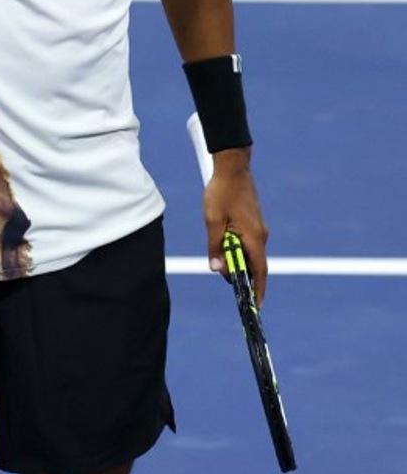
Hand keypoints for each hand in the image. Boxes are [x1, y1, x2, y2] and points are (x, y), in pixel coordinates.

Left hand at [203, 149, 268, 304]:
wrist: (232, 167)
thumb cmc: (221, 192)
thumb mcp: (213, 220)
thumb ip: (215, 246)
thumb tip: (218, 269)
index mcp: (253, 237)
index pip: (259, 271)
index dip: (258, 290)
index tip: (256, 306)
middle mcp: (261, 236)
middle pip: (254, 264)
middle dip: (242, 275)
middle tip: (226, 279)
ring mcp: (259, 229)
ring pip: (250, 253)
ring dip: (237, 260)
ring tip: (221, 258)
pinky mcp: (254, 223)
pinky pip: (248, 243)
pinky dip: (238, 250)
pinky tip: (224, 244)